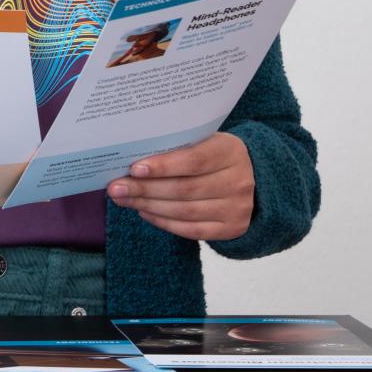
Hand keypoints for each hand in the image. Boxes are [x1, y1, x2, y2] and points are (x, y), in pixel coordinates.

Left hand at [107, 131, 254, 240]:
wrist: (255, 178)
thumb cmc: (215, 155)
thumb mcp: (204, 140)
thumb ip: (177, 146)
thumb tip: (132, 158)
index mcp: (230, 152)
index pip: (194, 161)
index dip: (163, 166)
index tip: (134, 169)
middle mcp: (238, 181)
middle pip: (184, 189)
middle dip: (145, 189)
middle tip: (116, 187)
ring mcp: (237, 208)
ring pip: (184, 211)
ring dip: (148, 206)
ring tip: (124, 199)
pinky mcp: (231, 229)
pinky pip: (191, 230)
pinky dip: (164, 222)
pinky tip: (144, 212)